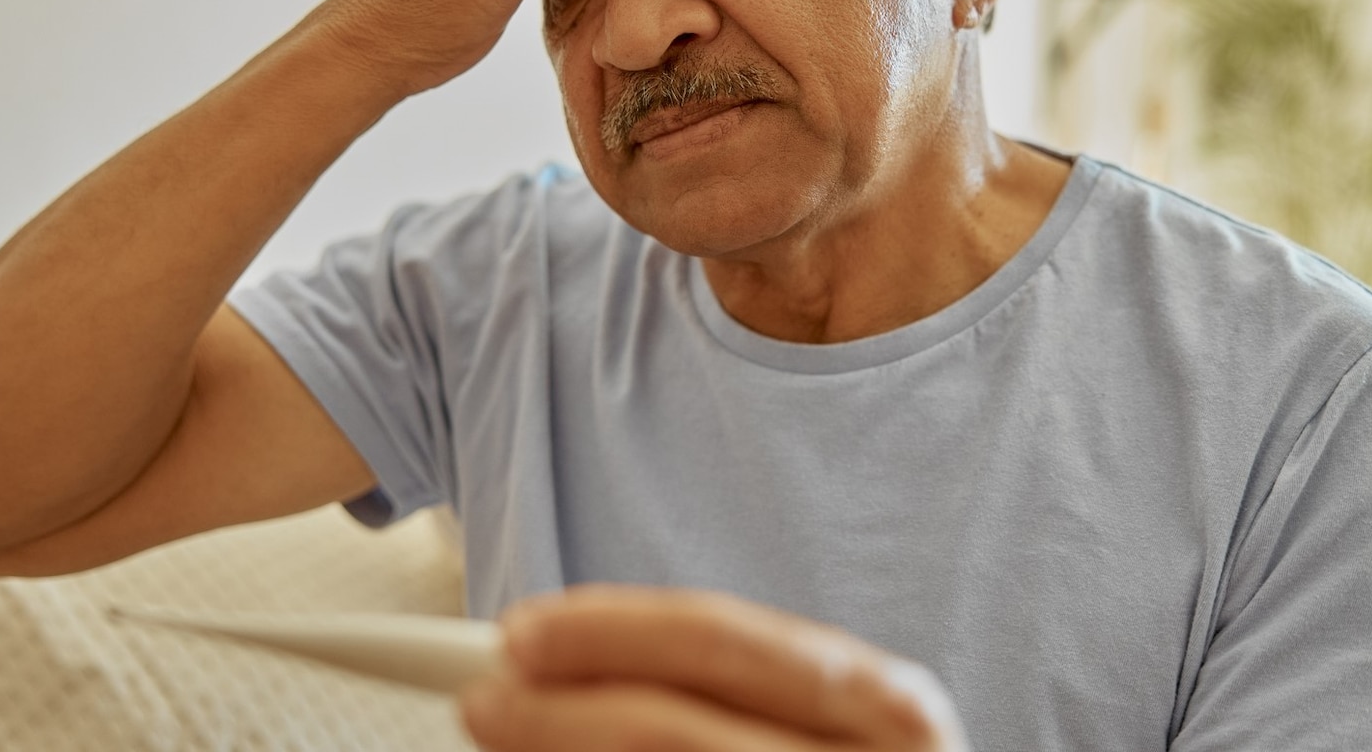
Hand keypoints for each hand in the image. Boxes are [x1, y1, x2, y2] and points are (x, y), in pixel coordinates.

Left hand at [458, 586, 970, 751]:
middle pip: (671, 731)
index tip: (518, 633)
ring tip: (503, 745)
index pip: (722, 643)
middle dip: (559, 715)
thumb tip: (550, 663)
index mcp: (888, 708)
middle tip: (483, 701)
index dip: (607, 632)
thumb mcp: (817, 725)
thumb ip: (710, 690)